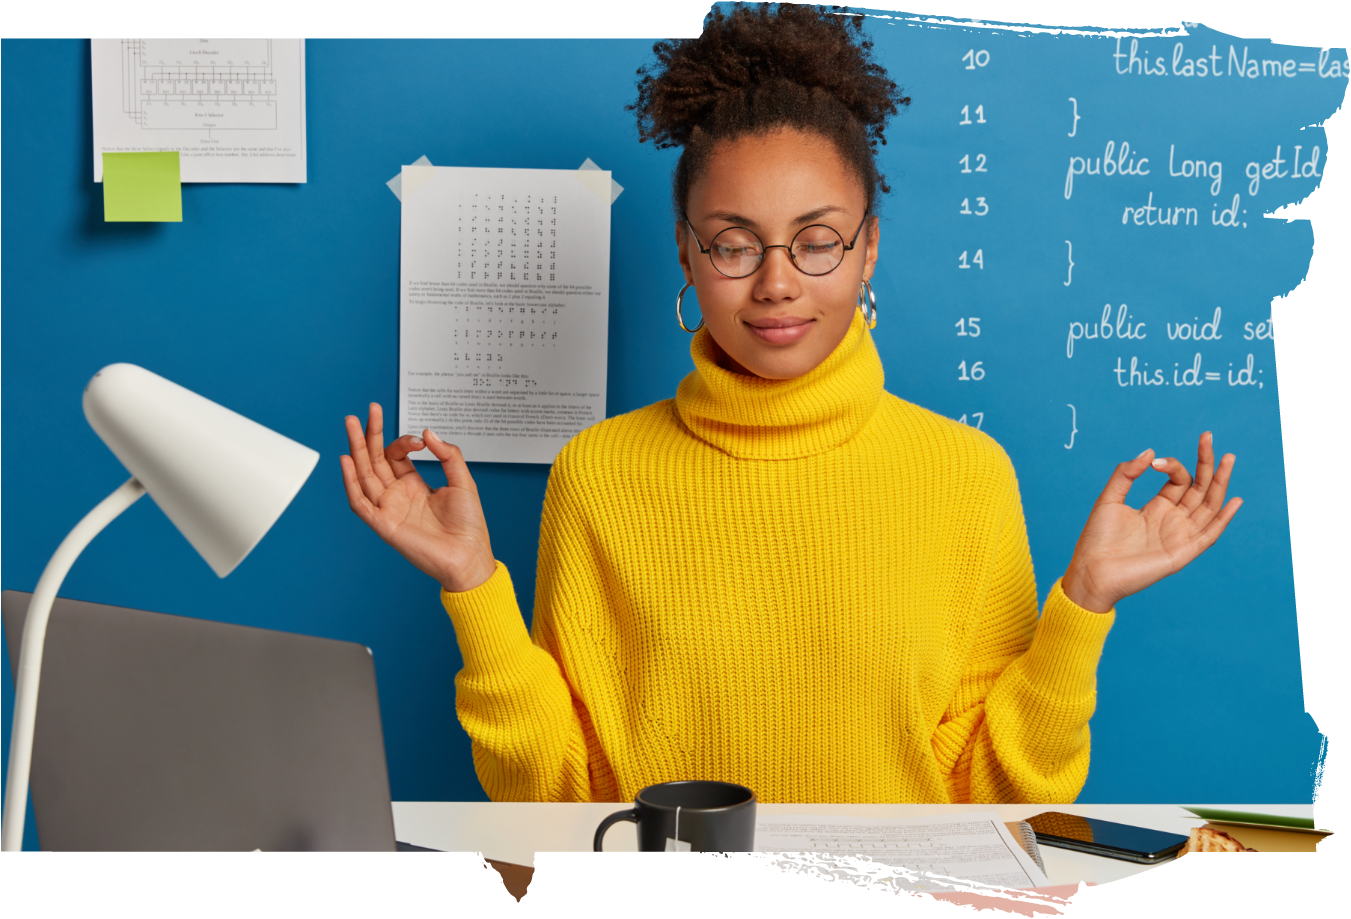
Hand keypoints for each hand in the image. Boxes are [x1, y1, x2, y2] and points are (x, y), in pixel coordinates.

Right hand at [340, 403, 496, 592]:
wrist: (469, 556)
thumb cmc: (468, 525)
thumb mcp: (463, 481)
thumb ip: (448, 455)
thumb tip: (427, 431)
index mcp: (414, 485)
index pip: (396, 456)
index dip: (403, 442)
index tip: (420, 440)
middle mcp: (397, 495)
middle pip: (374, 459)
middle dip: (369, 434)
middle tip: (368, 410)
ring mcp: (388, 508)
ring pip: (364, 474)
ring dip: (356, 449)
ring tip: (351, 423)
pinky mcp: (383, 524)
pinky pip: (360, 502)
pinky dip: (350, 482)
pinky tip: (347, 460)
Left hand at [1061, 432, 1241, 613]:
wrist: (1091, 571)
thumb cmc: (1097, 539)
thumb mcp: (1109, 499)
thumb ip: (1126, 474)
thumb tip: (1150, 452)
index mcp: (1157, 508)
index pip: (1179, 481)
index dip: (1172, 466)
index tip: (1155, 462)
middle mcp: (1172, 520)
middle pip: (1199, 489)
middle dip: (1207, 464)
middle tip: (1209, 437)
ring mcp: (1179, 536)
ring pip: (1208, 506)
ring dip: (1220, 483)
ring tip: (1229, 459)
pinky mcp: (1182, 553)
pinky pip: (1208, 535)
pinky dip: (1223, 519)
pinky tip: (1234, 500)